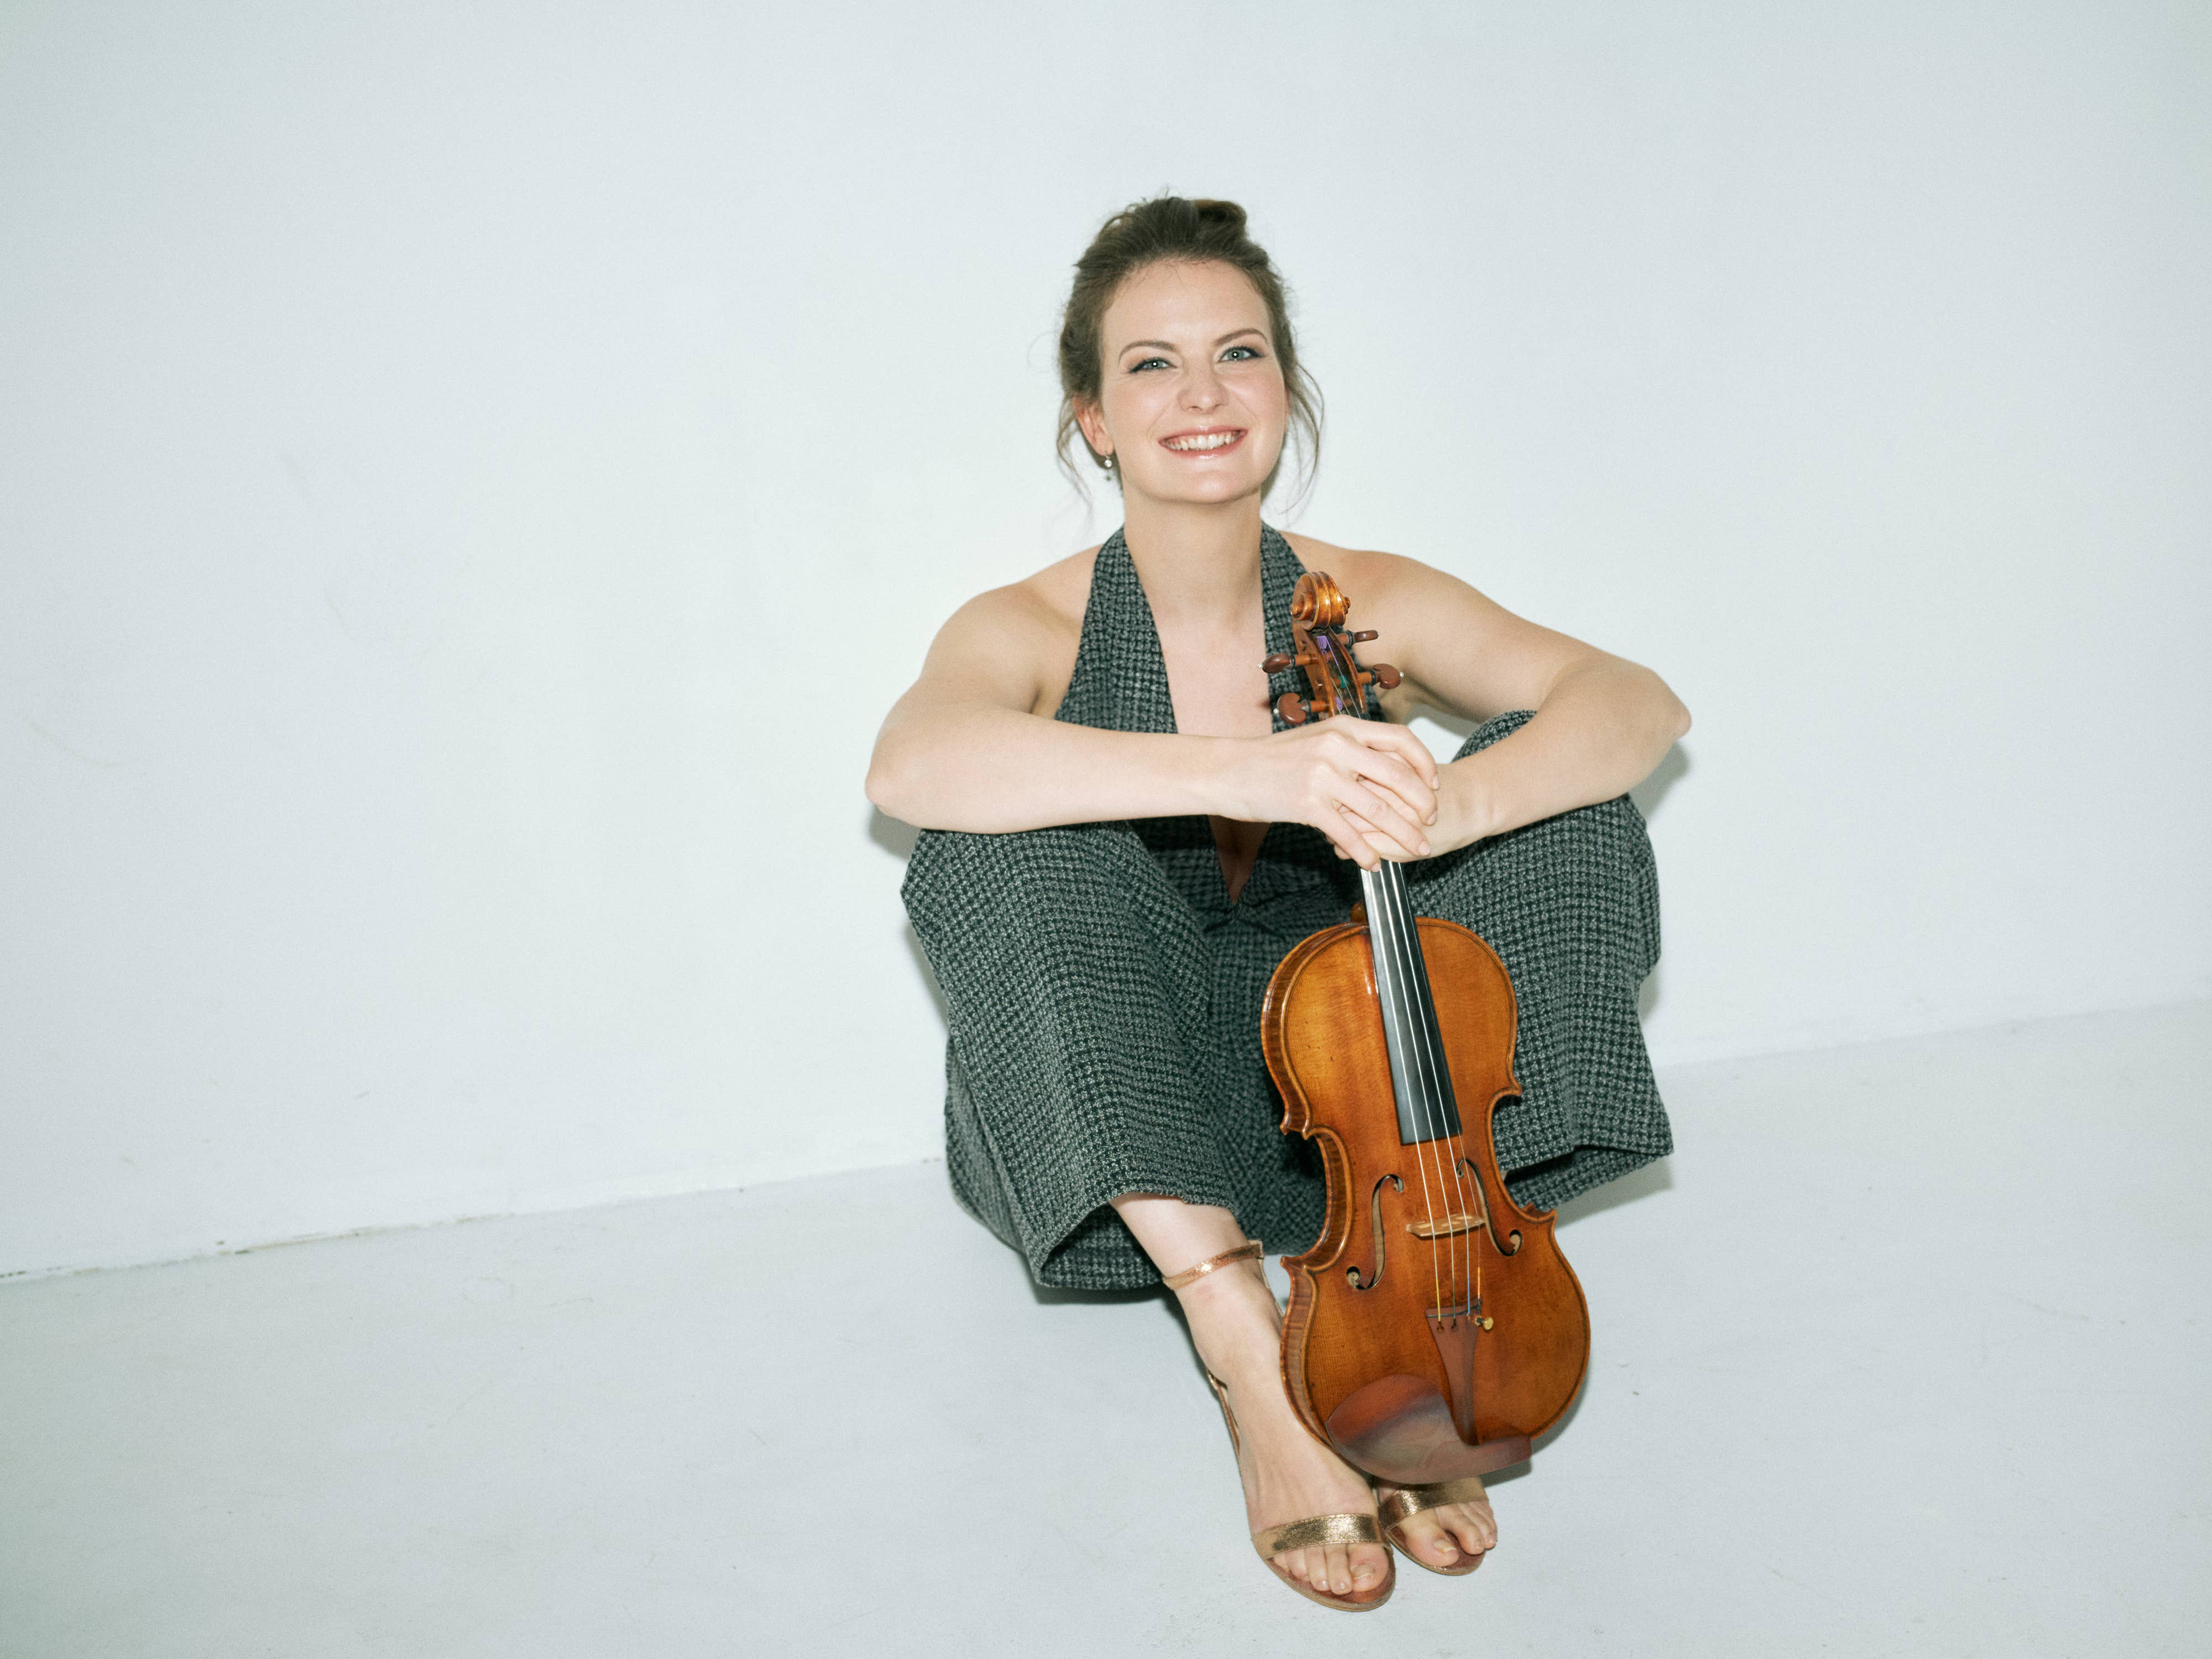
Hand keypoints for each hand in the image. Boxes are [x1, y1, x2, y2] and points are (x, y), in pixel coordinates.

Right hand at [1217, 718, 1438, 869]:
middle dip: (1423, 803)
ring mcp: (1322, 774)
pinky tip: (1373, 864)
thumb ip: (1348, 747)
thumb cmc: (1269, 759)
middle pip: (1398, 776)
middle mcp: (1338, 746)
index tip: (1434, 784)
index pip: (1399, 740)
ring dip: (1403, 834)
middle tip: (1432, 822)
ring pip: (1378, 809)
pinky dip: (1365, 852)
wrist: (1227, 771)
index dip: (1424, 763)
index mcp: (1343, 728)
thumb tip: (1381, 763)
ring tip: (1418, 850)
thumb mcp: (1314, 740)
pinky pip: (1348, 832)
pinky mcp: (1307, 803)